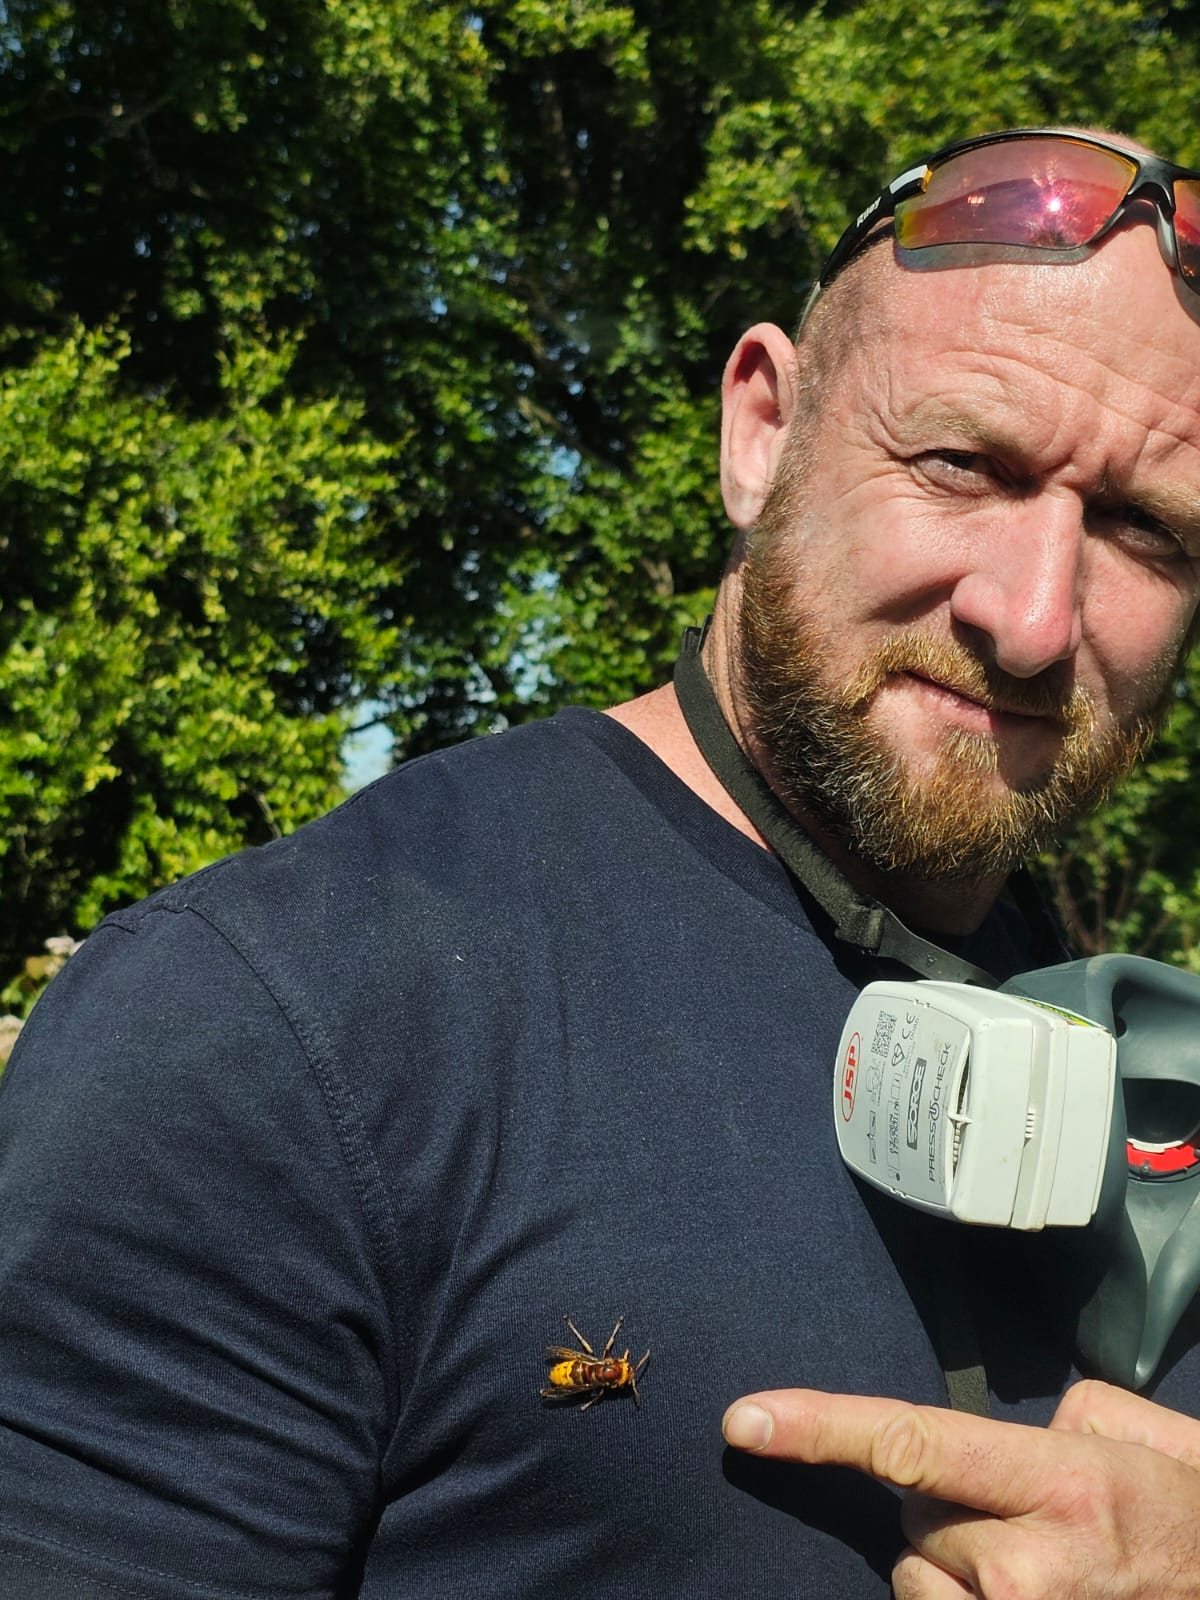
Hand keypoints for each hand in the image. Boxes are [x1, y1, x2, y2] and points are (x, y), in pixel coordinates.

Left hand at [722, 1379, 1199, 1596]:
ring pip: (919, 1582)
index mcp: (1062, 1480)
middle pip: (912, 1518)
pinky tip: (1023, 1597)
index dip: (820, 1428)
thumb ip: (1064, 1413)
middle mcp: (1030, 1563)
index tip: (746, 1419)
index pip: (913, 1442)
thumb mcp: (1140, 1439)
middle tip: (1031, 1521)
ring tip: (1039, 1573)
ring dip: (956, 1575)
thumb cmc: (1188, 1522)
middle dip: (946, 1511)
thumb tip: (1001, 1428)